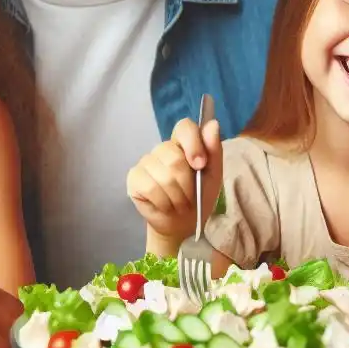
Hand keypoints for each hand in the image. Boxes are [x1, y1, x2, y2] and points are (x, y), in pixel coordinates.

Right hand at [126, 116, 221, 248]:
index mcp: (184, 143)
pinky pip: (150, 187)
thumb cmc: (199, 197)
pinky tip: (165, 206)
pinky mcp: (134, 177)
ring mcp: (146, 162)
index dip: (193, 143)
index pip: (184, 127)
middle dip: (187, 184)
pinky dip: (164, 202)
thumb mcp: (213, 175)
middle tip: (190, 197)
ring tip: (179, 204)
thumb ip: (214, 150)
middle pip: (175, 158)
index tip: (200, 165)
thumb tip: (213, 123)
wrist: (182, 223)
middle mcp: (163, 149)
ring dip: (177, 197)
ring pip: (164, 176)